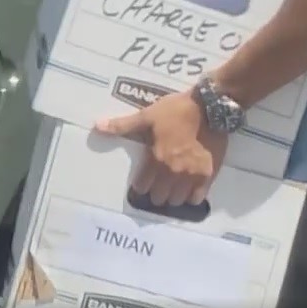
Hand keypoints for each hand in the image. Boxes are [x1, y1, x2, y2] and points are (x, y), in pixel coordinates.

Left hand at [95, 90, 227, 207]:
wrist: (209, 107)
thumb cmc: (176, 111)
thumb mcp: (147, 116)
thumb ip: (123, 125)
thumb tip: (97, 127)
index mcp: (156, 160)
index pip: (142, 187)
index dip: (141, 184)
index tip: (144, 180)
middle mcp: (172, 173)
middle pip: (159, 198)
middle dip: (156, 192)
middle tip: (158, 184)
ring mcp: (191, 176)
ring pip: (177, 200)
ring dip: (173, 196)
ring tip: (173, 188)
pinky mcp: (208, 175)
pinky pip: (197, 197)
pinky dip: (192, 196)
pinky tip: (190, 189)